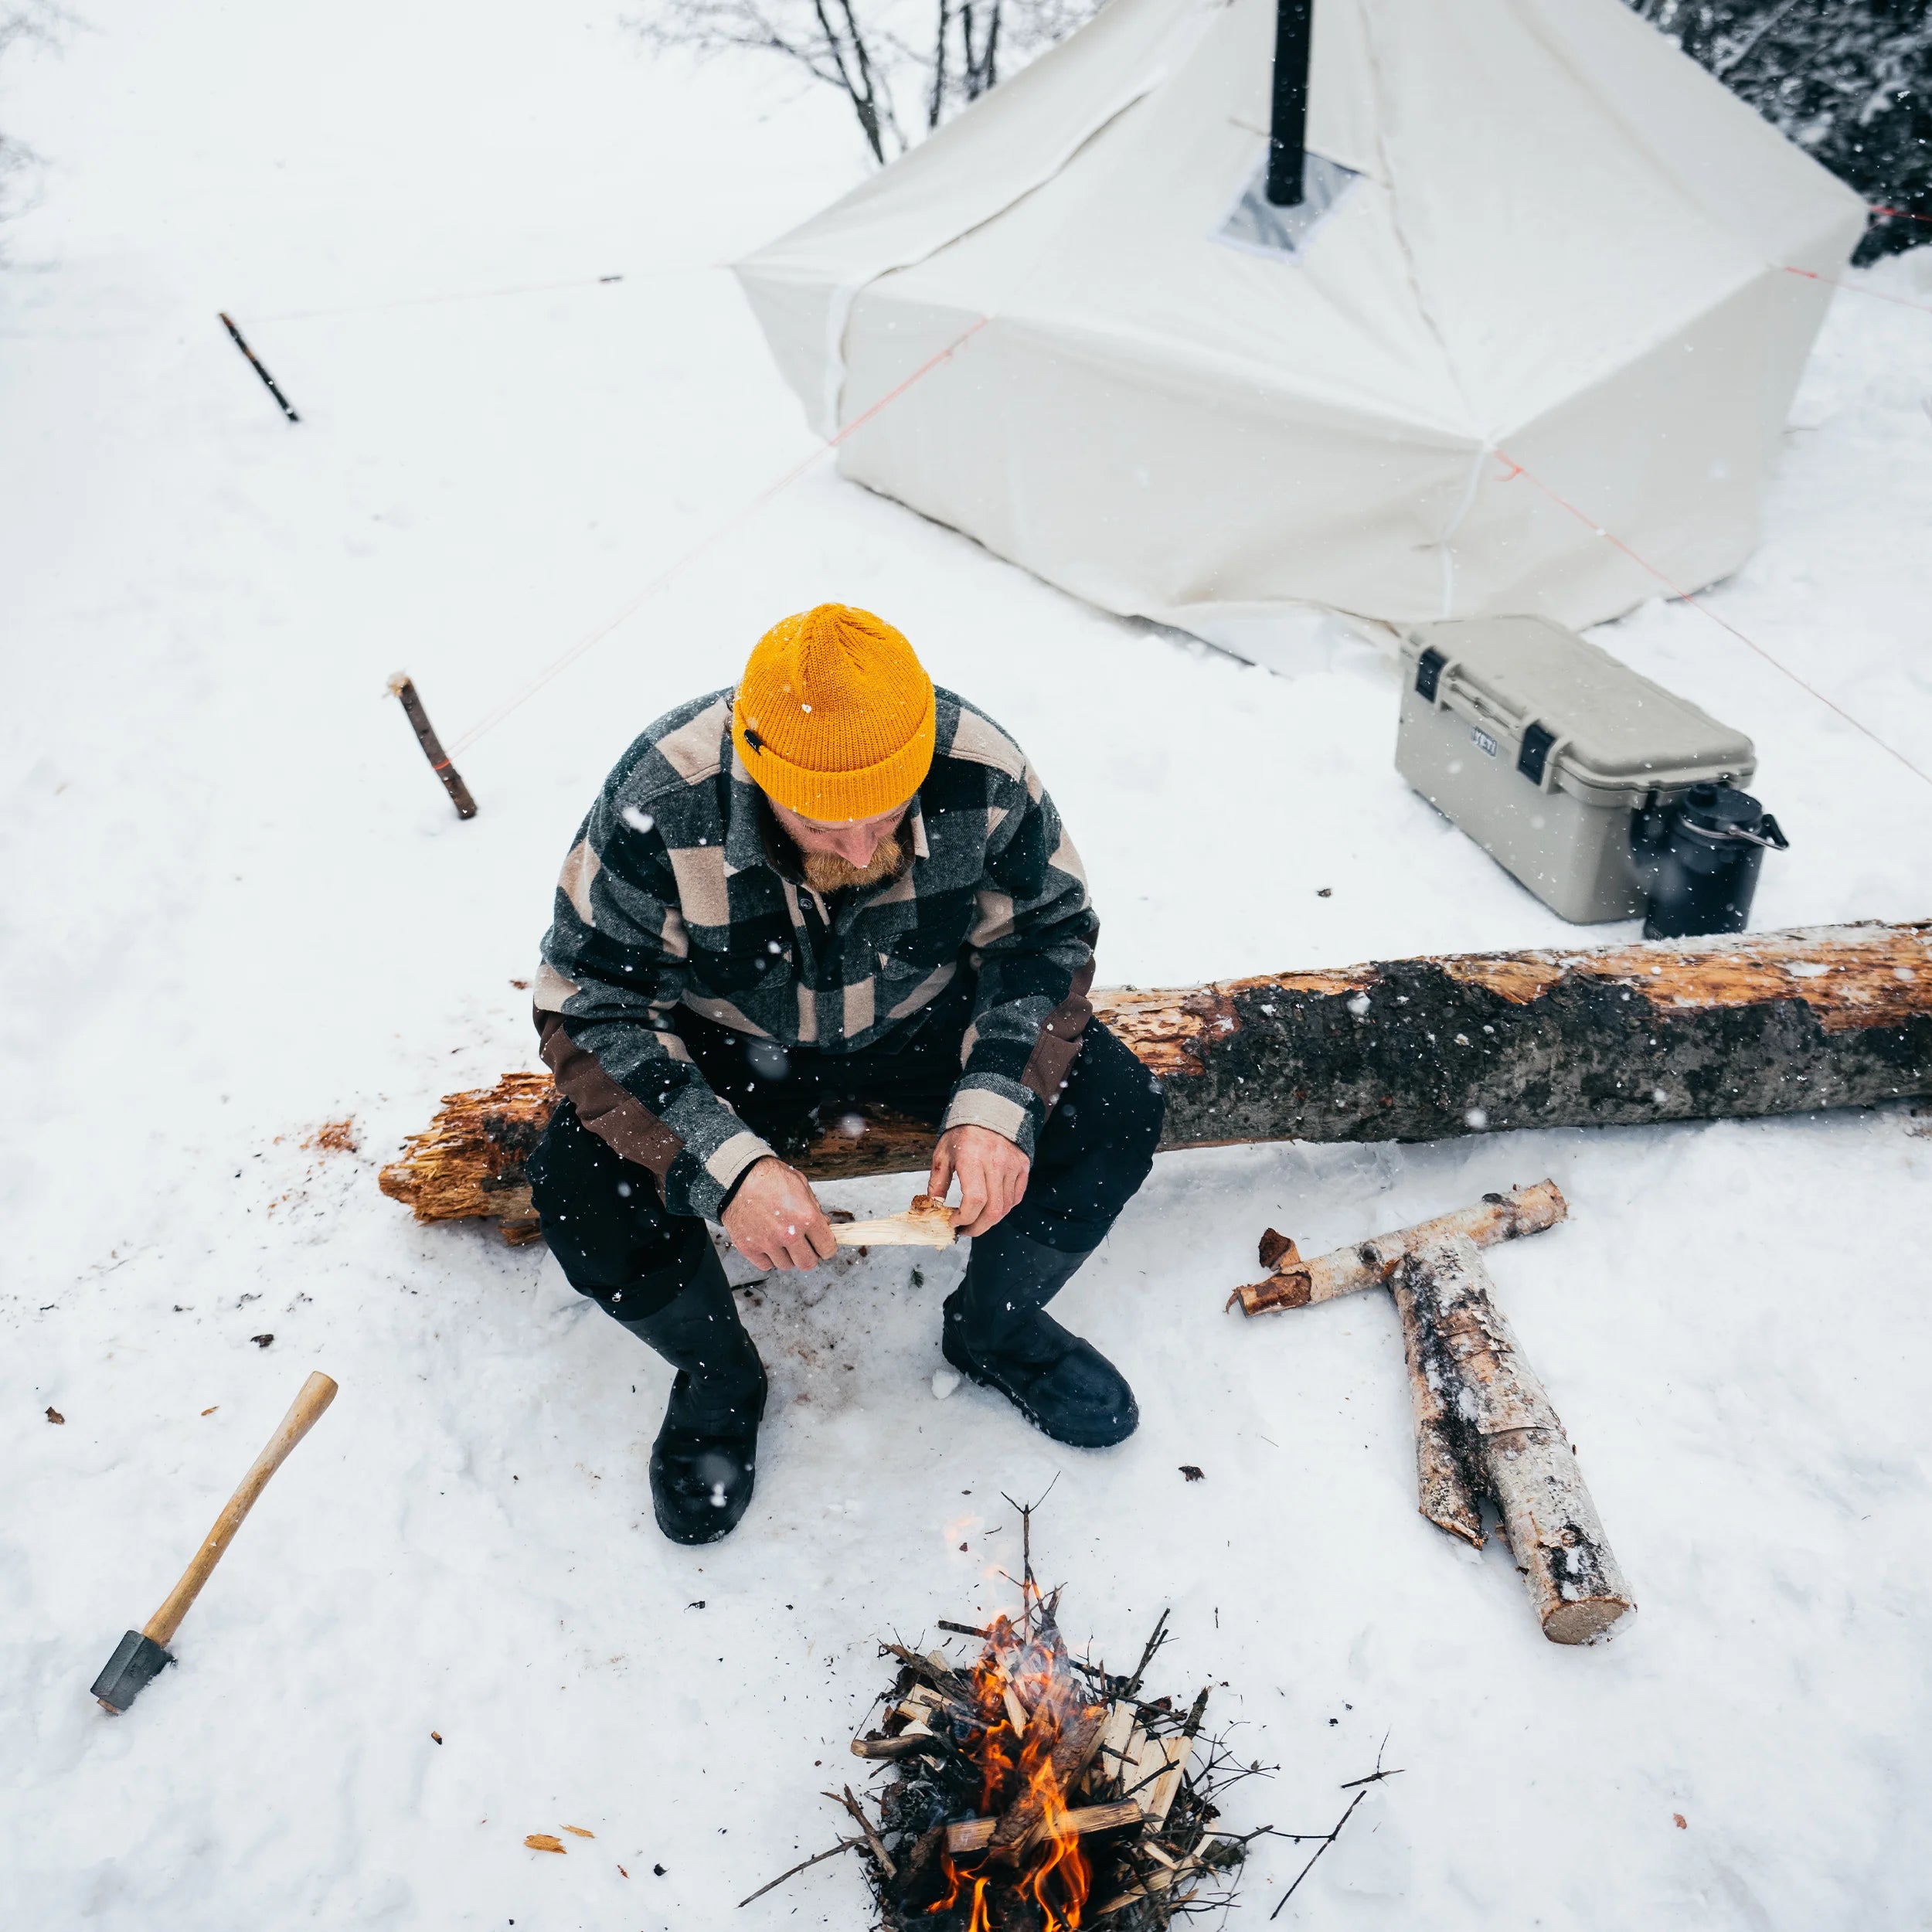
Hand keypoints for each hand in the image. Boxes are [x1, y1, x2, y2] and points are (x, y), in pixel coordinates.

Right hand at [722, 1158, 837, 1271]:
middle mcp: (789, 1235)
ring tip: (781, 1239)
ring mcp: (768, 1244)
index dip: (826, 1247)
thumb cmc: (769, 1177)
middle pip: (807, 1263)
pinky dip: (768, 1257)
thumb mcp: (800, 1185)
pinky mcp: (749, 1248)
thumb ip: (814, 1207)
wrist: (737, 1177)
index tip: (822, 1245)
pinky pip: (765, 1265)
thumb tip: (823, 1224)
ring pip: (786, 1265)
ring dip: (787, 1256)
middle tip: (804, 1246)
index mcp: (806, 1218)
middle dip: (809, 1255)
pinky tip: (767, 1243)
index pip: (827, 1249)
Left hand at [928, 1125, 1029, 1238]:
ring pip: (1005, 1207)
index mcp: (972, 1159)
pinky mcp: (1023, 1166)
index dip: (963, 1218)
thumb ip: (937, 1182)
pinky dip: (1004, 1208)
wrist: (990, 1108)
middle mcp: (995, 1163)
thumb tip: (933, 1207)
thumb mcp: (943, 1154)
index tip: (953, 1222)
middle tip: (964, 1230)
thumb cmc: (962, 1132)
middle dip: (977, 1228)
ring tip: (976, 1220)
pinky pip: (1016, 1197)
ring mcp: (1012, 1166)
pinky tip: (990, 1208)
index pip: (974, 1201)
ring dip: (989, 1221)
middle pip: (992, 1210)